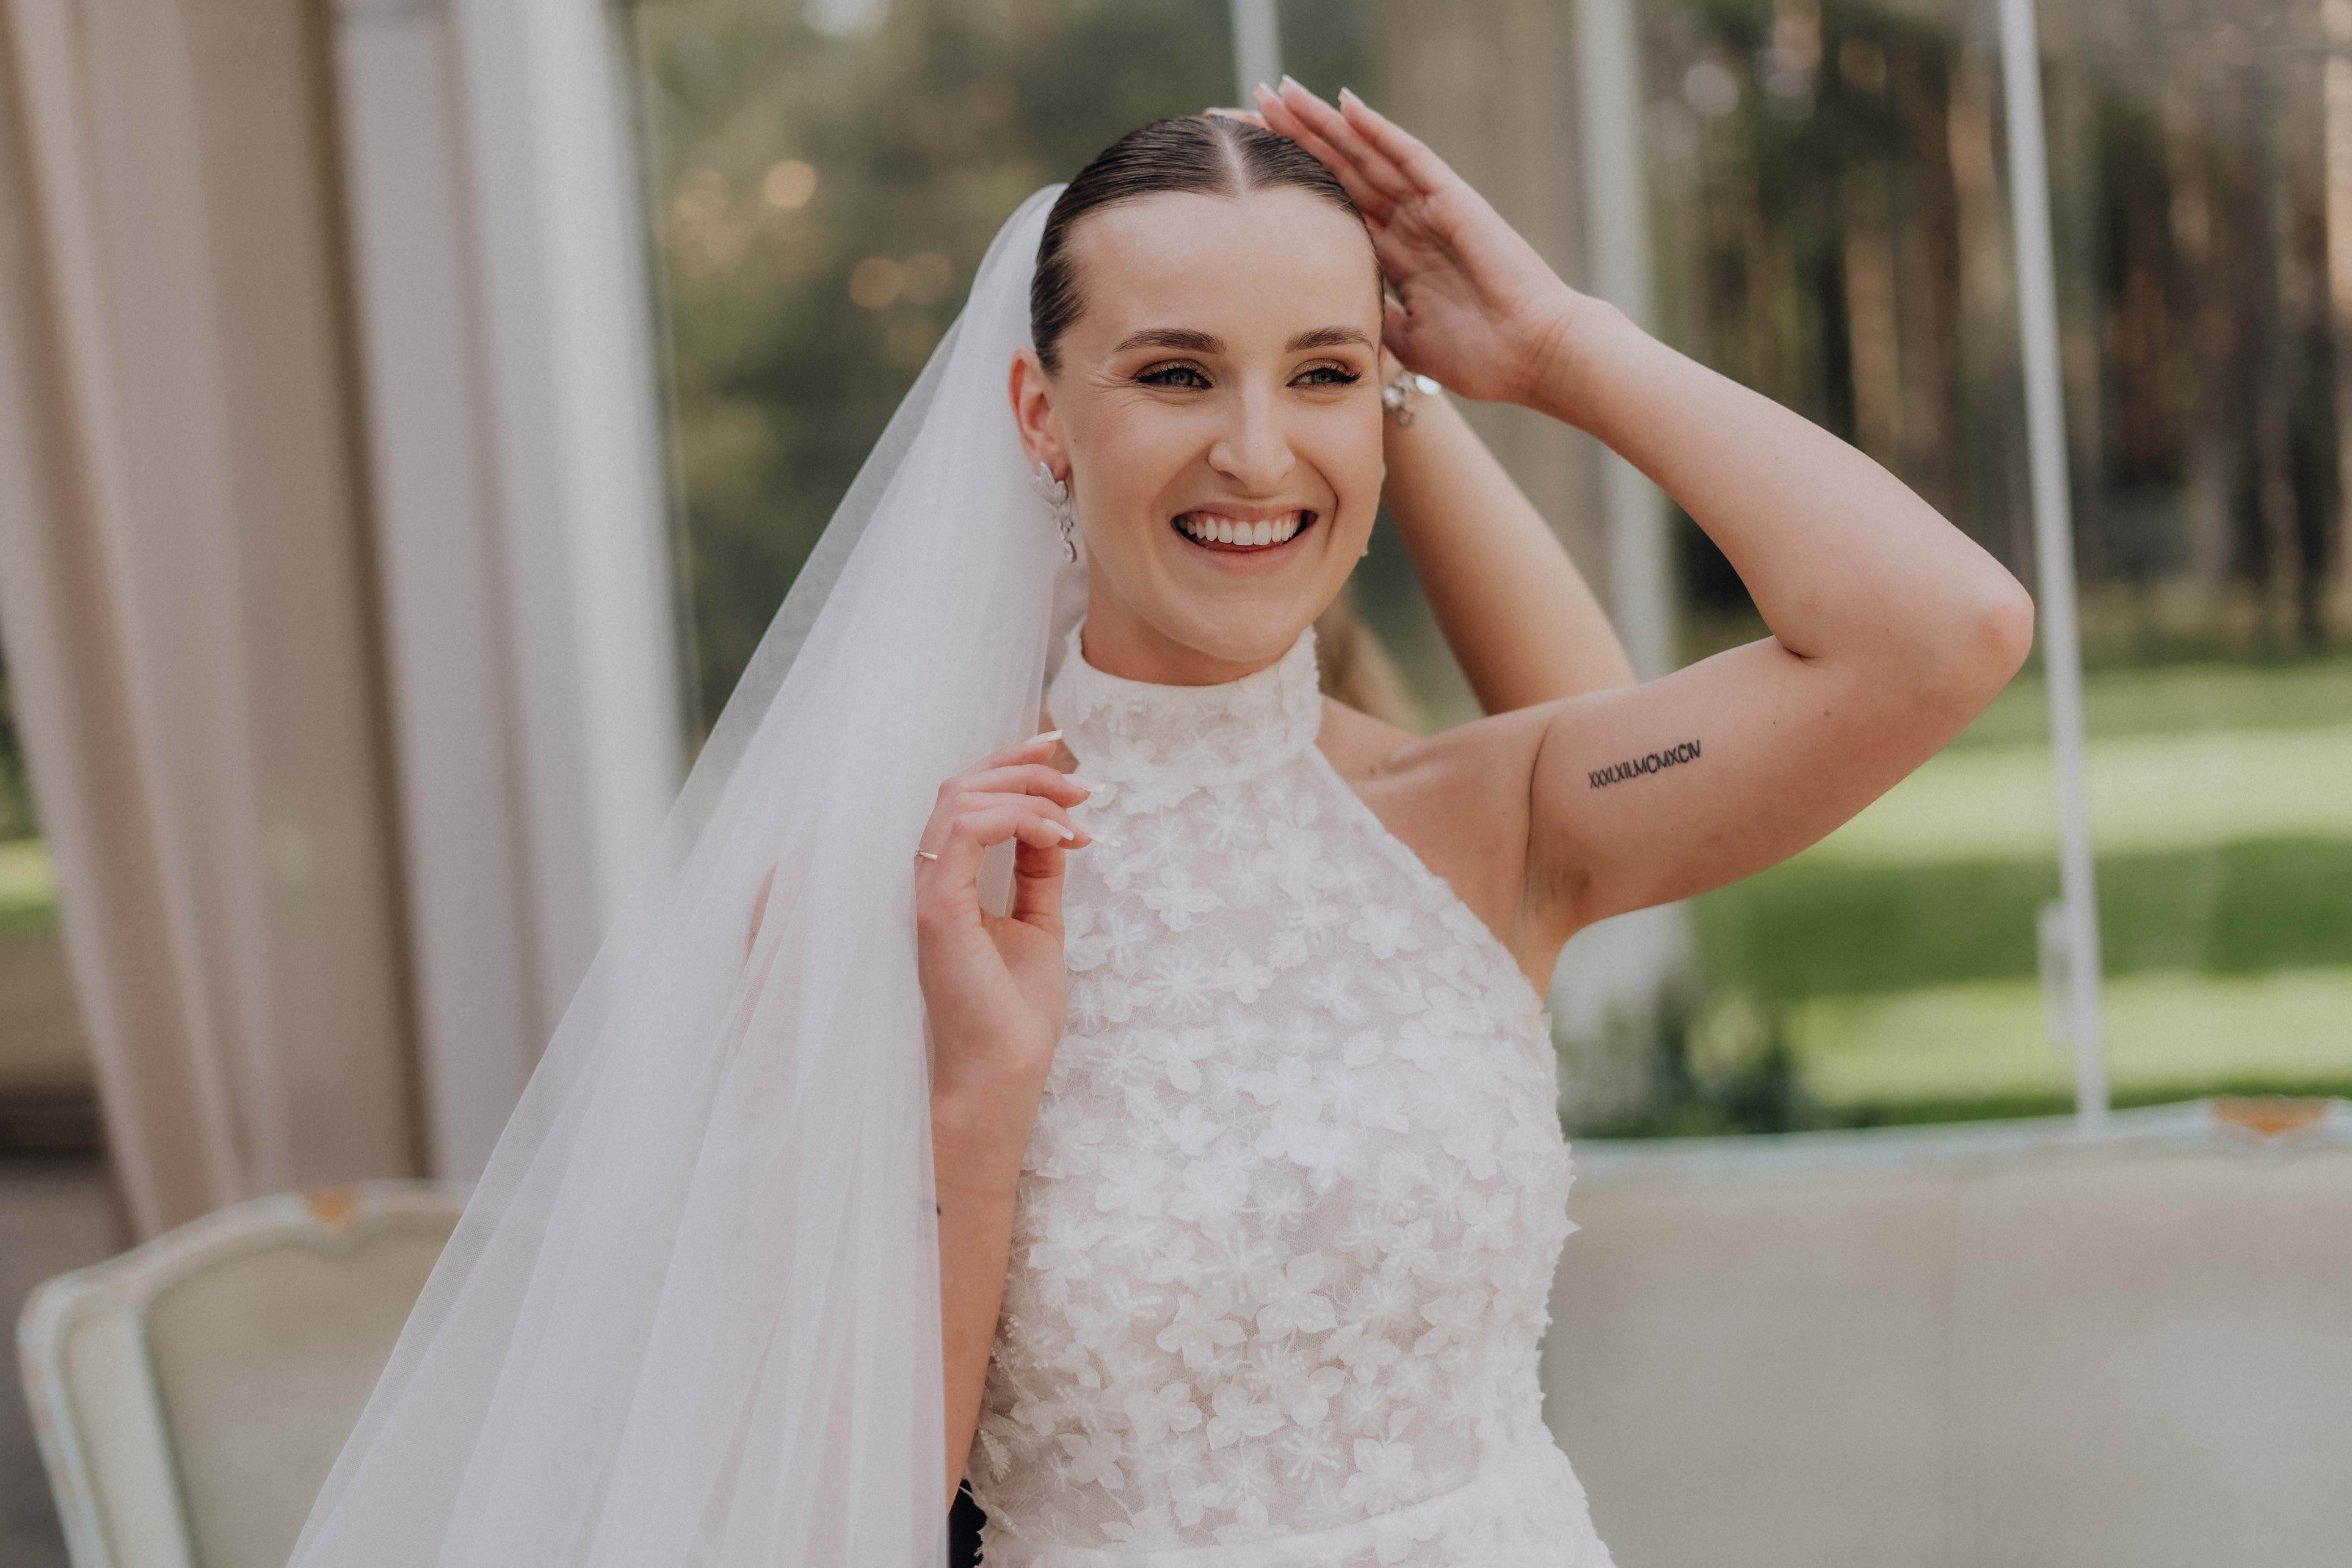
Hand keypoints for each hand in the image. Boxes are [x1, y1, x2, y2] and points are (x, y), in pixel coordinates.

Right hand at [915, 731, 1095, 1113]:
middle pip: (962, 786)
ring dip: (1029, 794)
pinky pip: (963, 829)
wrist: (1001, 1075)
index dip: (1009, 761)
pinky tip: (1059, 837)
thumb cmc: (1015, 1015)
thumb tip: (1057, 827)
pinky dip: (1017, 819)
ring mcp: (925, 892)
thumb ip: (1038, 872)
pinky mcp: (934, 908)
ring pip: (962, 798)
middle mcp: (927, 880)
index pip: (967, 799)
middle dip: (1026, 768)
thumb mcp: (1039, 925)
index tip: (1062, 751)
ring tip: (1078, 818)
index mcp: (947, 882)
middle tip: (1083, 783)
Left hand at [1251, 79, 1584, 409]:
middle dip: (1296, 138)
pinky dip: (1377, 129)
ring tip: (1281, 91)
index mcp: (1397, 255)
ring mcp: (1430, 206)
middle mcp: (1408, 222)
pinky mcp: (1454, 199)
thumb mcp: (1406, 340)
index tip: (1249, 164)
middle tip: (1250, 103)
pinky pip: (1409, 155)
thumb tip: (1329, 321)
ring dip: (1324, 123)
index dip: (1293, 183)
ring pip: (1365, 154)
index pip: (1334, 207)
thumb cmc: (1482, 356)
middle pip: (1341, 170)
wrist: (1534, 355)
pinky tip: (1345, 103)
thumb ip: (1373, 317)